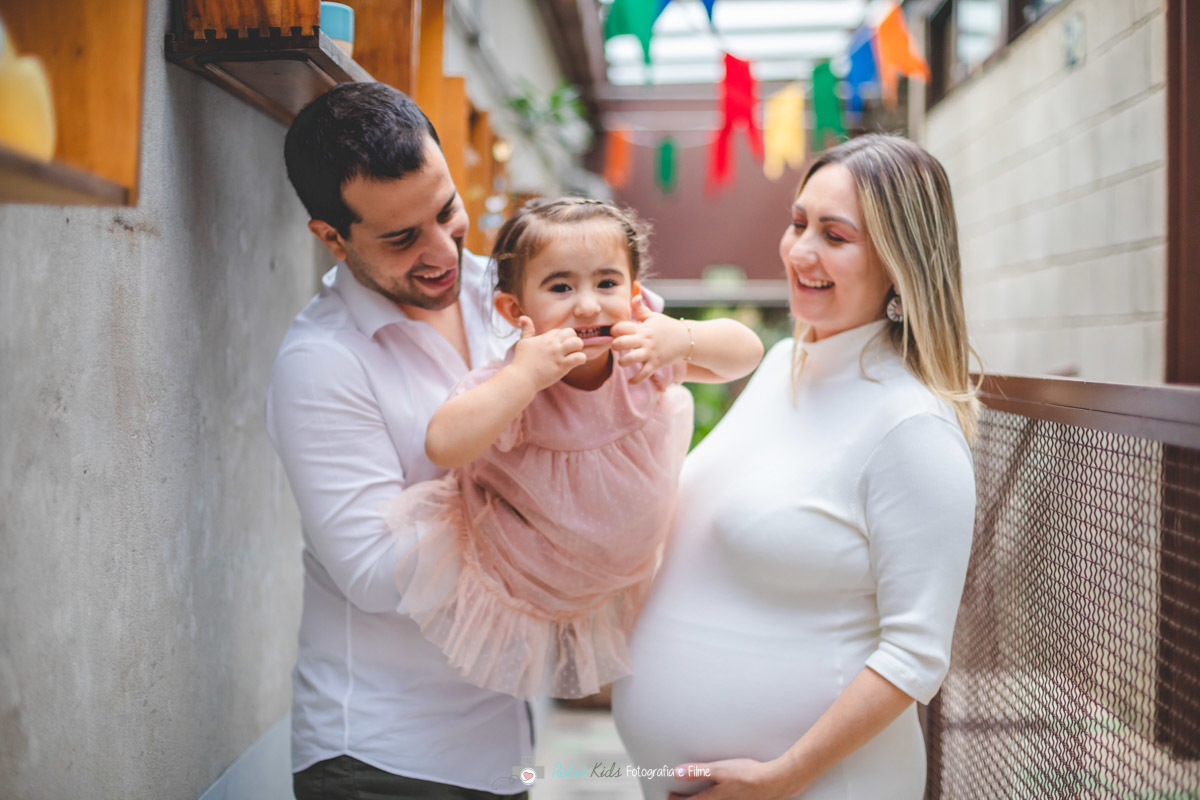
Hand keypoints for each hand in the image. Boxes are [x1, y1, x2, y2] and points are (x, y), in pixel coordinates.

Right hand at [507, 316, 586, 392]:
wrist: (521, 378)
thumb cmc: (521, 361)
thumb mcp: (523, 342)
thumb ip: (527, 330)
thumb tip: (523, 317)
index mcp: (545, 337)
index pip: (560, 331)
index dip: (562, 338)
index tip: (559, 346)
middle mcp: (552, 344)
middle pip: (571, 332)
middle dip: (573, 339)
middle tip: (569, 349)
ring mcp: (558, 354)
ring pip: (577, 343)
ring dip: (578, 348)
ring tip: (574, 355)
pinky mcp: (562, 366)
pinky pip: (579, 357)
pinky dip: (581, 359)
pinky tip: (576, 362)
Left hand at [610, 295, 690, 383]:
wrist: (687, 339)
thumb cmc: (667, 327)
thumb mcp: (654, 317)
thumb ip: (640, 309)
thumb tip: (635, 295)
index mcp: (642, 328)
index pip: (620, 327)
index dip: (614, 330)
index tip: (616, 333)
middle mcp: (644, 340)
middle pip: (620, 343)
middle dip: (614, 346)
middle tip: (617, 347)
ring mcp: (650, 353)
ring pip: (629, 360)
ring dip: (622, 362)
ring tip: (623, 361)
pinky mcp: (656, 364)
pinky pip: (643, 374)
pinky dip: (635, 380)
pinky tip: (631, 381)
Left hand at [667, 758, 790, 799]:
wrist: (772, 782)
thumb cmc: (746, 776)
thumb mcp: (719, 770)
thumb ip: (697, 771)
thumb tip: (677, 773)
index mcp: (714, 796)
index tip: (670, 797)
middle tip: (680, 799)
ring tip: (698, 797)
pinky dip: (716, 799)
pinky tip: (721, 794)